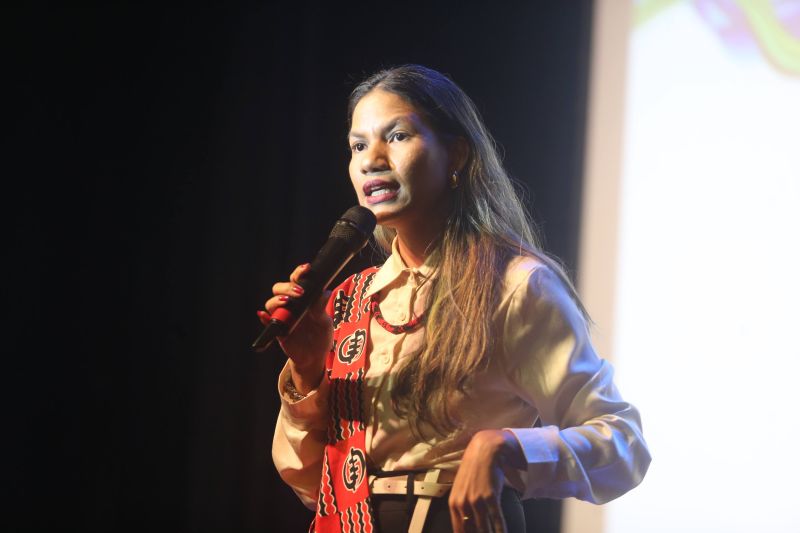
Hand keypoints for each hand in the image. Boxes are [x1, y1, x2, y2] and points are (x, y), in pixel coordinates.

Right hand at [258, 263, 331, 392]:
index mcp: (303, 298)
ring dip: (276, 300)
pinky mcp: (277, 330)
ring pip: (270, 304)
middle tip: (299, 292)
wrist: (315, 356)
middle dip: (287, 287)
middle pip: (279, 288)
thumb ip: (321, 307)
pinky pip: (267, 322)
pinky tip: (264, 316)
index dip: (298, 273)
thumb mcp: (325, 321)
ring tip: (287, 303)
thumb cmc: (320, 335)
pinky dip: (265, 318)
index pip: (296, 280)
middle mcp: (290, 305)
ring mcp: (282, 317)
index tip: (306, 269)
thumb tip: (324, 291)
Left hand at [449, 430, 522, 532]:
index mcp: (454, 504)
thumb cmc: (475, 470)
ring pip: (484, 528)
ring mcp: (476, 500)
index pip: (459, 530)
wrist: (485, 451)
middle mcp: (462, 504)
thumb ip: (463, 506)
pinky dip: (501, 530)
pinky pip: (497, 519)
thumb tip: (468, 522)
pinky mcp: (490, 497)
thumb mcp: (462, 489)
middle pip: (471, 531)